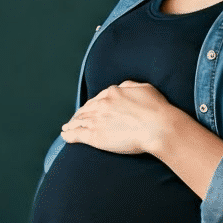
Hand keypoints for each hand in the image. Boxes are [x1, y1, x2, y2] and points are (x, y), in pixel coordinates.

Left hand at [60, 80, 176, 155]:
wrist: (158, 127)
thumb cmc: (157, 109)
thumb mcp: (145, 88)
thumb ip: (130, 86)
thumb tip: (122, 88)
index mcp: (113, 92)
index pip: (97, 99)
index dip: (92, 105)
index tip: (89, 110)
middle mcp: (102, 104)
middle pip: (85, 109)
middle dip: (79, 114)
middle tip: (74, 120)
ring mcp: (96, 119)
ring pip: (79, 121)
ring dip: (71, 124)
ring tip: (66, 128)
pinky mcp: (94, 135)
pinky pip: (77, 134)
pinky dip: (69, 134)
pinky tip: (65, 136)